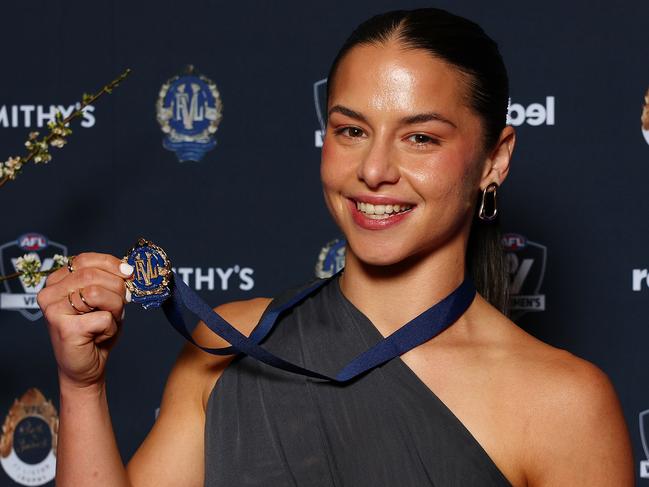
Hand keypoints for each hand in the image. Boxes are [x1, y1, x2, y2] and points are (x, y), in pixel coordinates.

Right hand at [37, 252, 133, 389]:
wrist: (85, 367)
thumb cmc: (95, 331)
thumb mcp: (104, 298)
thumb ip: (110, 280)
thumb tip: (128, 269)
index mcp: (56, 281)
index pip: (84, 259)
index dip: (111, 264)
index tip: (128, 272)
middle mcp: (49, 293)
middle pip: (93, 275)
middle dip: (117, 288)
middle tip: (122, 304)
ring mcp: (54, 311)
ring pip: (98, 293)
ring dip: (115, 308)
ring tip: (108, 321)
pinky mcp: (65, 329)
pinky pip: (103, 317)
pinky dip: (111, 327)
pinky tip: (99, 336)